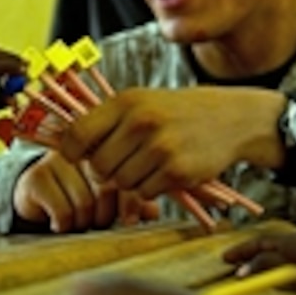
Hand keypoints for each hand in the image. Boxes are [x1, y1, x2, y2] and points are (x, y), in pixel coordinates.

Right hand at [13, 151, 157, 232]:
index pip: (126, 174)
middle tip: (98, 221)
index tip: (128, 221)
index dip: (130, 203)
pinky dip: (64, 225)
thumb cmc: (81, 194)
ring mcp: (56, 160)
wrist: (37, 196)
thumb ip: (134, 201)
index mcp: (105, 146)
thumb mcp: (112, 198)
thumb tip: (152, 213)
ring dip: (83, 222)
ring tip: (78, 221)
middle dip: (105, 215)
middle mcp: (80, 148)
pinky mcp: (36, 177)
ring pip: (84, 203)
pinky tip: (60, 224)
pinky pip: (63, 211)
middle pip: (105, 189)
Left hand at [58, 86, 283, 199]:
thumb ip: (106, 121)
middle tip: (125, 160)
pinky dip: (152, 188)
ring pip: (121, 183)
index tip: (77, 157)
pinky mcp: (178, 171)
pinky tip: (166, 171)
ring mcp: (160, 147)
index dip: (71, 152)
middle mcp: (141, 122)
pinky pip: (145, 193)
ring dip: (131, 179)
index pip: (78, 134)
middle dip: (107, 169)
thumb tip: (66, 146)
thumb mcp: (141, 103)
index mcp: (126, 101)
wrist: (230, 119)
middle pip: (99, 166)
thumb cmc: (176, 112)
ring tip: (150, 162)